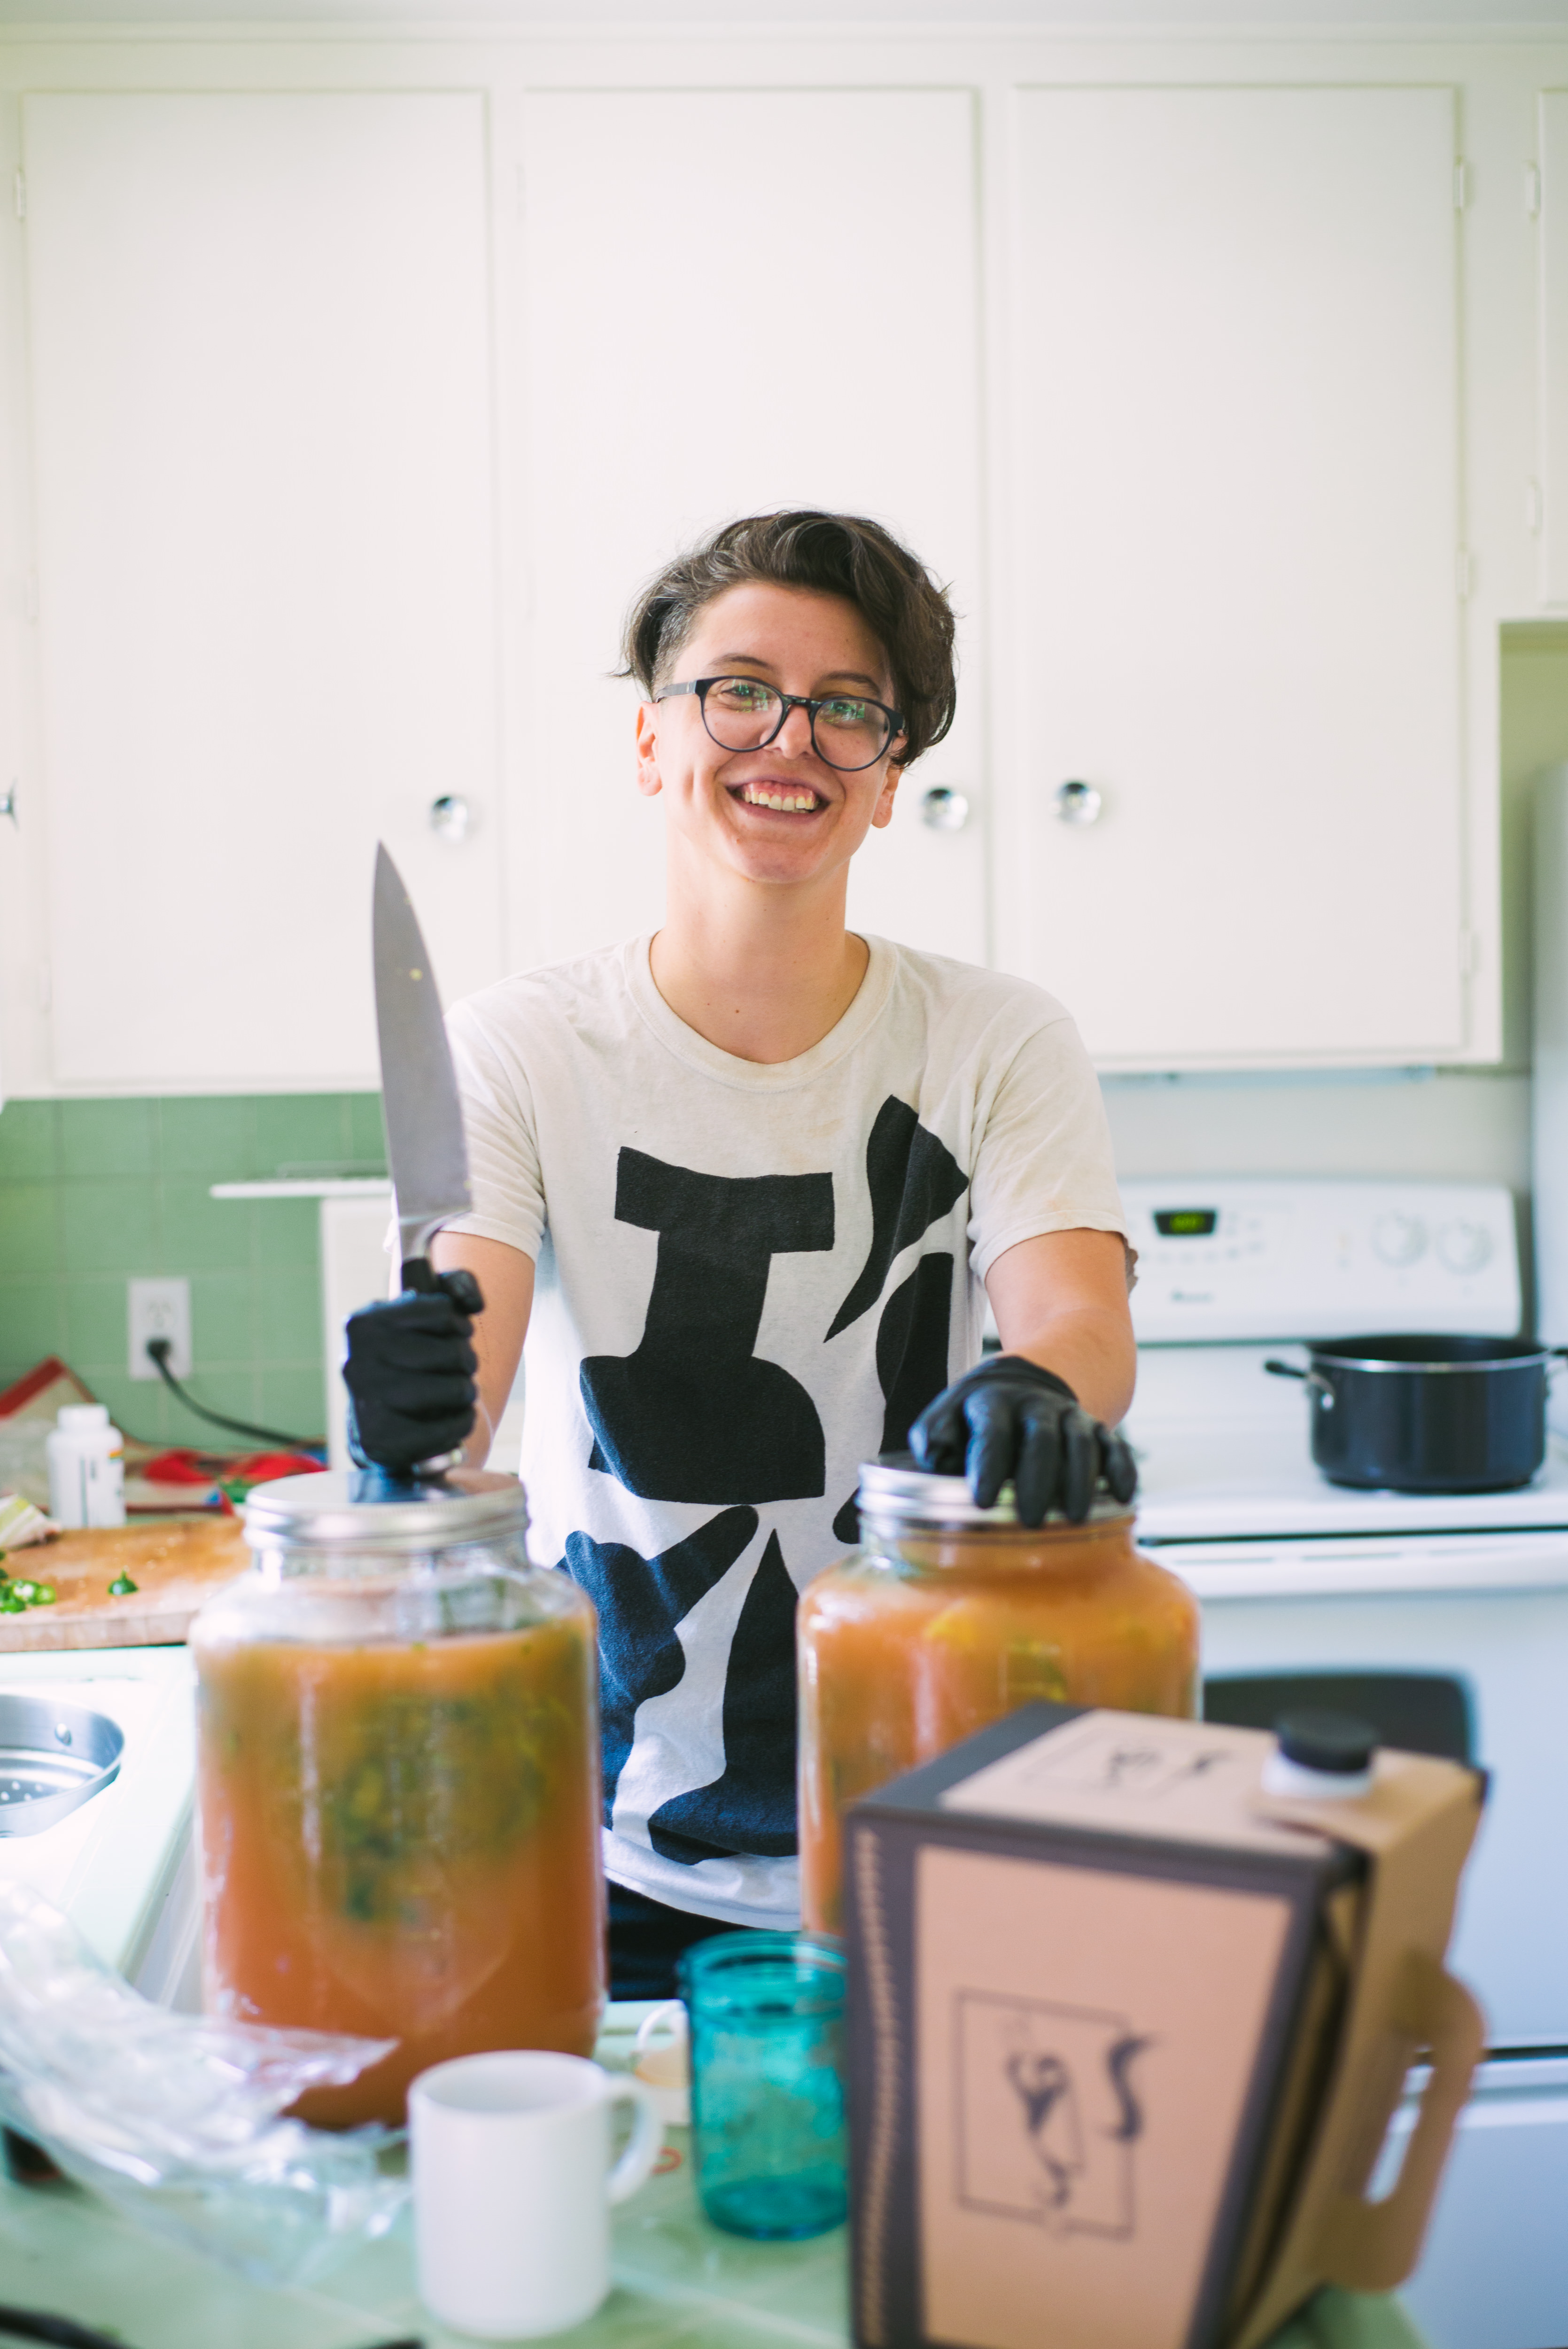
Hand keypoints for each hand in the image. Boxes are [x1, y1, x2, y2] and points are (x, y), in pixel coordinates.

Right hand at [343, 1268, 484, 1472]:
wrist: (378, 1419)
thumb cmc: (410, 1358)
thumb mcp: (425, 1314)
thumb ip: (456, 1287)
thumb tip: (474, 1302)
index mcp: (364, 1323)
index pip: (444, 1311)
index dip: (460, 1324)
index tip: (455, 1333)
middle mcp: (358, 1360)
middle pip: (454, 1352)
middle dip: (467, 1361)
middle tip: (458, 1368)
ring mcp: (366, 1402)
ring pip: (454, 1389)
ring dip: (466, 1392)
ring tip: (455, 1392)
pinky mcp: (379, 1439)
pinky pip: (448, 1428)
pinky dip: (462, 1423)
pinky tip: (454, 1417)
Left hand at [908, 1355, 1136, 1527]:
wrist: (1024, 1379)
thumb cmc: (976, 1414)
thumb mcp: (946, 1414)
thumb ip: (934, 1437)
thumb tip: (933, 1460)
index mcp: (993, 1402)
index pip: (992, 1432)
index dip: (988, 1464)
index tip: (981, 1501)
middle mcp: (1035, 1406)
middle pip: (1042, 1439)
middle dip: (1038, 1480)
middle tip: (1032, 1521)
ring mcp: (1069, 1415)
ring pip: (1082, 1443)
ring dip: (1081, 1480)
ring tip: (1075, 1518)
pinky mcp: (1096, 1428)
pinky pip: (1115, 1445)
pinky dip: (1121, 1470)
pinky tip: (1122, 1498)